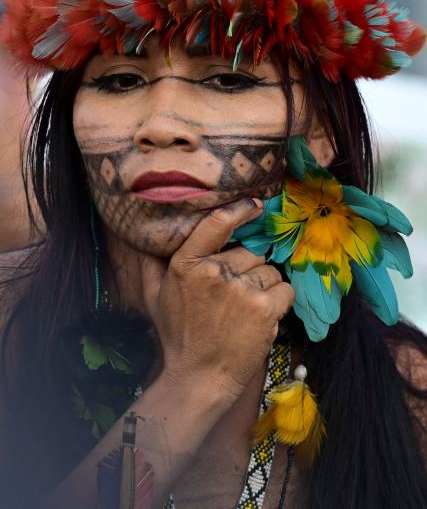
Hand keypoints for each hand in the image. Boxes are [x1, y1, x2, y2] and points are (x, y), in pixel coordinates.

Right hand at [142, 198, 294, 400]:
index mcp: (186, 264)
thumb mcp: (154, 297)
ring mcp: (240, 289)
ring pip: (269, 270)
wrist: (198, 378)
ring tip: (245, 309)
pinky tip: (263, 314)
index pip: (216, 224)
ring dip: (264, 286)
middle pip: (250, 252)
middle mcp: (213, 272)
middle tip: (233, 296)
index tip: (254, 205)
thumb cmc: (178, 336)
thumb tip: (146, 238)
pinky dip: (280, 300)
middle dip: (247, 270)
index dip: (239, 210)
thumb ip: (151, 264)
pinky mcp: (263, 308)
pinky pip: (285, 288)